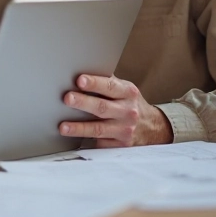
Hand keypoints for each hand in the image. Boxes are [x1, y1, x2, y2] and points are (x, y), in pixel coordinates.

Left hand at [59, 74, 173, 146]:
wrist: (152, 127)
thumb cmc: (129, 104)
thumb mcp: (124, 90)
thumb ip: (106, 82)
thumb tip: (79, 71)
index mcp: (128, 93)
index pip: (110, 86)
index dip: (94, 83)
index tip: (80, 80)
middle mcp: (128, 111)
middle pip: (102, 107)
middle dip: (83, 103)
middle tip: (67, 98)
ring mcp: (124, 130)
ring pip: (99, 129)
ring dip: (79, 128)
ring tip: (63, 127)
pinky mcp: (120, 145)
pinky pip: (100, 143)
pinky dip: (85, 141)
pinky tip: (72, 140)